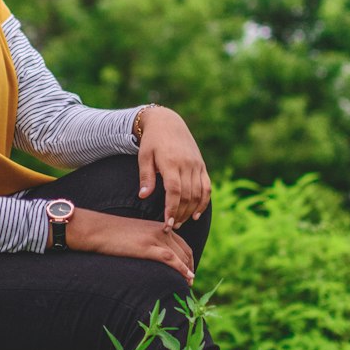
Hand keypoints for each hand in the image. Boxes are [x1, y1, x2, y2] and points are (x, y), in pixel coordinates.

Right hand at [68, 211, 194, 283]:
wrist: (96, 230)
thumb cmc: (109, 235)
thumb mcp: (133, 235)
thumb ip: (146, 242)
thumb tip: (150, 256)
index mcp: (158, 226)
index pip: (181, 243)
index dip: (187, 259)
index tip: (188, 271)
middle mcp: (161, 230)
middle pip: (184, 250)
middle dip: (190, 266)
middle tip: (190, 282)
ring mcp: (155, 238)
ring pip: (180, 255)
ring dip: (188, 271)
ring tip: (189, 284)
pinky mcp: (147, 247)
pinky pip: (171, 259)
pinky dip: (182, 269)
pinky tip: (187, 278)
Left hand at [135, 107, 210, 228]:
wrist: (168, 122)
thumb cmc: (152, 141)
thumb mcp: (144, 156)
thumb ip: (146, 177)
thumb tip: (143, 197)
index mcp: (171, 162)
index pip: (174, 191)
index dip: (172, 208)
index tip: (167, 223)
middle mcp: (187, 164)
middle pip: (187, 196)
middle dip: (180, 214)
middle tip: (171, 227)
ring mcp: (196, 165)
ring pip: (198, 194)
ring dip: (191, 211)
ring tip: (180, 222)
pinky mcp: (202, 166)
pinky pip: (207, 187)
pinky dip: (204, 202)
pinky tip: (196, 214)